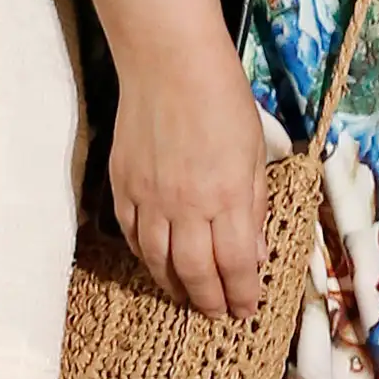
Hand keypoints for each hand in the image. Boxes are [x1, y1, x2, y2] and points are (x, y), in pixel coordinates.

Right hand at [90, 0, 269, 319]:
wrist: (168, 64)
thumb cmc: (223, 99)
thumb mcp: (255, 151)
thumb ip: (254, 204)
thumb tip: (254, 254)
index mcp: (227, 197)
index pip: (234, 265)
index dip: (241, 294)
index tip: (246, 309)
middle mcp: (186, 207)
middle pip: (195, 273)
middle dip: (209, 301)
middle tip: (218, 315)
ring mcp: (149, 199)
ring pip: (158, 262)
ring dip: (175, 287)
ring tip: (187, 299)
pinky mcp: (122, 187)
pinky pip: (132, 236)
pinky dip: (145, 257)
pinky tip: (156, 264)